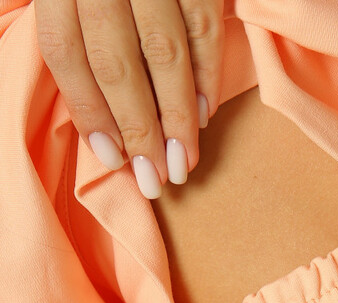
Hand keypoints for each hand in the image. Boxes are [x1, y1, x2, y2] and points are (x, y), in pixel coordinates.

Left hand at [35, 0, 225, 194]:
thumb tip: (95, 116)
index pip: (67, 54)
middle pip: (116, 62)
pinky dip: (207, 74)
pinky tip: (204, 113)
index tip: (113, 160)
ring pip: (164, 51)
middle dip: (139, 128)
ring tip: (184, 161)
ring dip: (177, 115)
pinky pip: (202, 26)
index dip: (90, 113)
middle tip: (155, 178)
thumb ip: (69, 29)